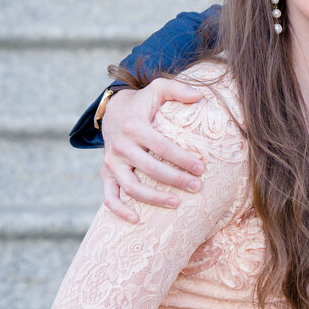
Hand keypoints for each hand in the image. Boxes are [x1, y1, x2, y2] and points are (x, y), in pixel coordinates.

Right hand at [100, 79, 204, 222]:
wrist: (113, 111)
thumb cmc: (143, 103)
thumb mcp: (158, 89)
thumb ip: (178, 89)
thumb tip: (200, 96)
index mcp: (134, 127)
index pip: (162, 146)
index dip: (182, 158)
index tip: (202, 167)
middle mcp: (120, 146)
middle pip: (150, 169)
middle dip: (175, 180)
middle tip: (197, 187)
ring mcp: (112, 163)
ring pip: (131, 187)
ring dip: (153, 198)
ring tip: (177, 203)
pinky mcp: (106, 174)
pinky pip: (109, 196)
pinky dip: (120, 210)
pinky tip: (137, 220)